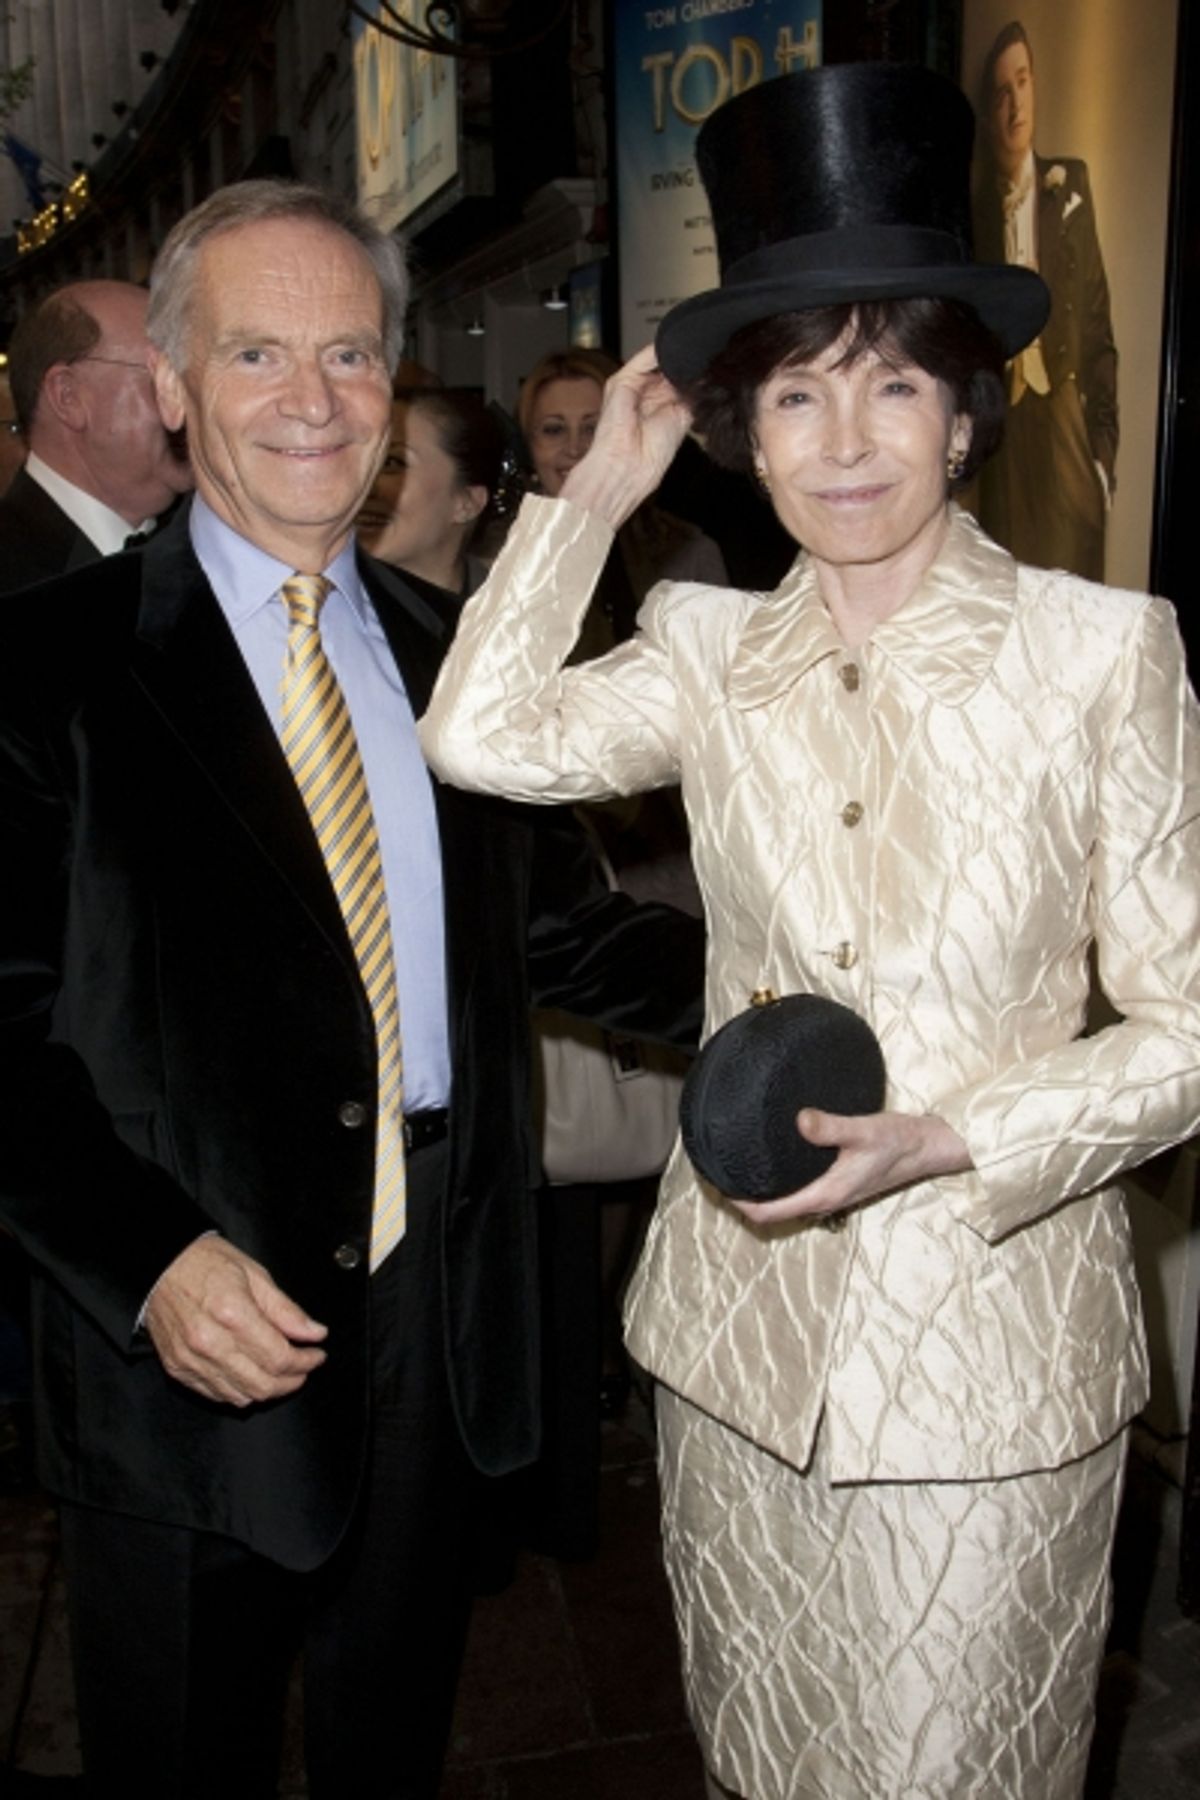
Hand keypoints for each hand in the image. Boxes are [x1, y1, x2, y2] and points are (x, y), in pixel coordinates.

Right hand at [144, 1236, 327, 1406]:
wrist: (159, 1265)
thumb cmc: (205, 1263)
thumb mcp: (254, 1274)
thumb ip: (286, 1310)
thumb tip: (314, 1333)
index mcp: (232, 1314)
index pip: (279, 1357)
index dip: (306, 1361)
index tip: (317, 1354)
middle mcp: (209, 1343)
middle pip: (263, 1385)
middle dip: (292, 1381)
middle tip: (304, 1366)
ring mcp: (191, 1360)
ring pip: (241, 1396)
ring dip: (268, 1389)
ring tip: (281, 1372)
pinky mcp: (178, 1369)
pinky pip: (217, 1395)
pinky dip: (240, 1391)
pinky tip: (252, 1375)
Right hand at [560, 344, 693, 529]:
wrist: (626, 469)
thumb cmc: (649, 457)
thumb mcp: (681, 418)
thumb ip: (689, 394)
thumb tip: (703, 374)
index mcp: (659, 405)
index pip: (678, 379)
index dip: (695, 372)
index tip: (715, 366)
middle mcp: (645, 394)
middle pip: (669, 367)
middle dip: (689, 363)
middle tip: (709, 359)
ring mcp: (633, 386)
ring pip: (658, 360)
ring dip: (677, 357)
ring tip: (696, 356)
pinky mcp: (622, 380)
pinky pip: (645, 358)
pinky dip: (662, 353)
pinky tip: (678, 354)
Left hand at [730, 1109, 972, 1226]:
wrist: (929, 1147)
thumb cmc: (899, 1142)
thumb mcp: (864, 1130)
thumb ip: (831, 1127)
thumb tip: (800, 1120)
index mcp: (825, 1194)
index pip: (770, 1213)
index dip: (739, 1203)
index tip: (717, 1184)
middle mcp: (825, 1199)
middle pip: (772, 1210)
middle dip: (743, 1197)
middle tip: (717, 1172)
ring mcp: (832, 1192)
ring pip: (785, 1200)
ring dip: (761, 1190)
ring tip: (736, 1166)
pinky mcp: (837, 1182)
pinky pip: (798, 1189)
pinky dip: (778, 1182)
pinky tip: (772, 1160)